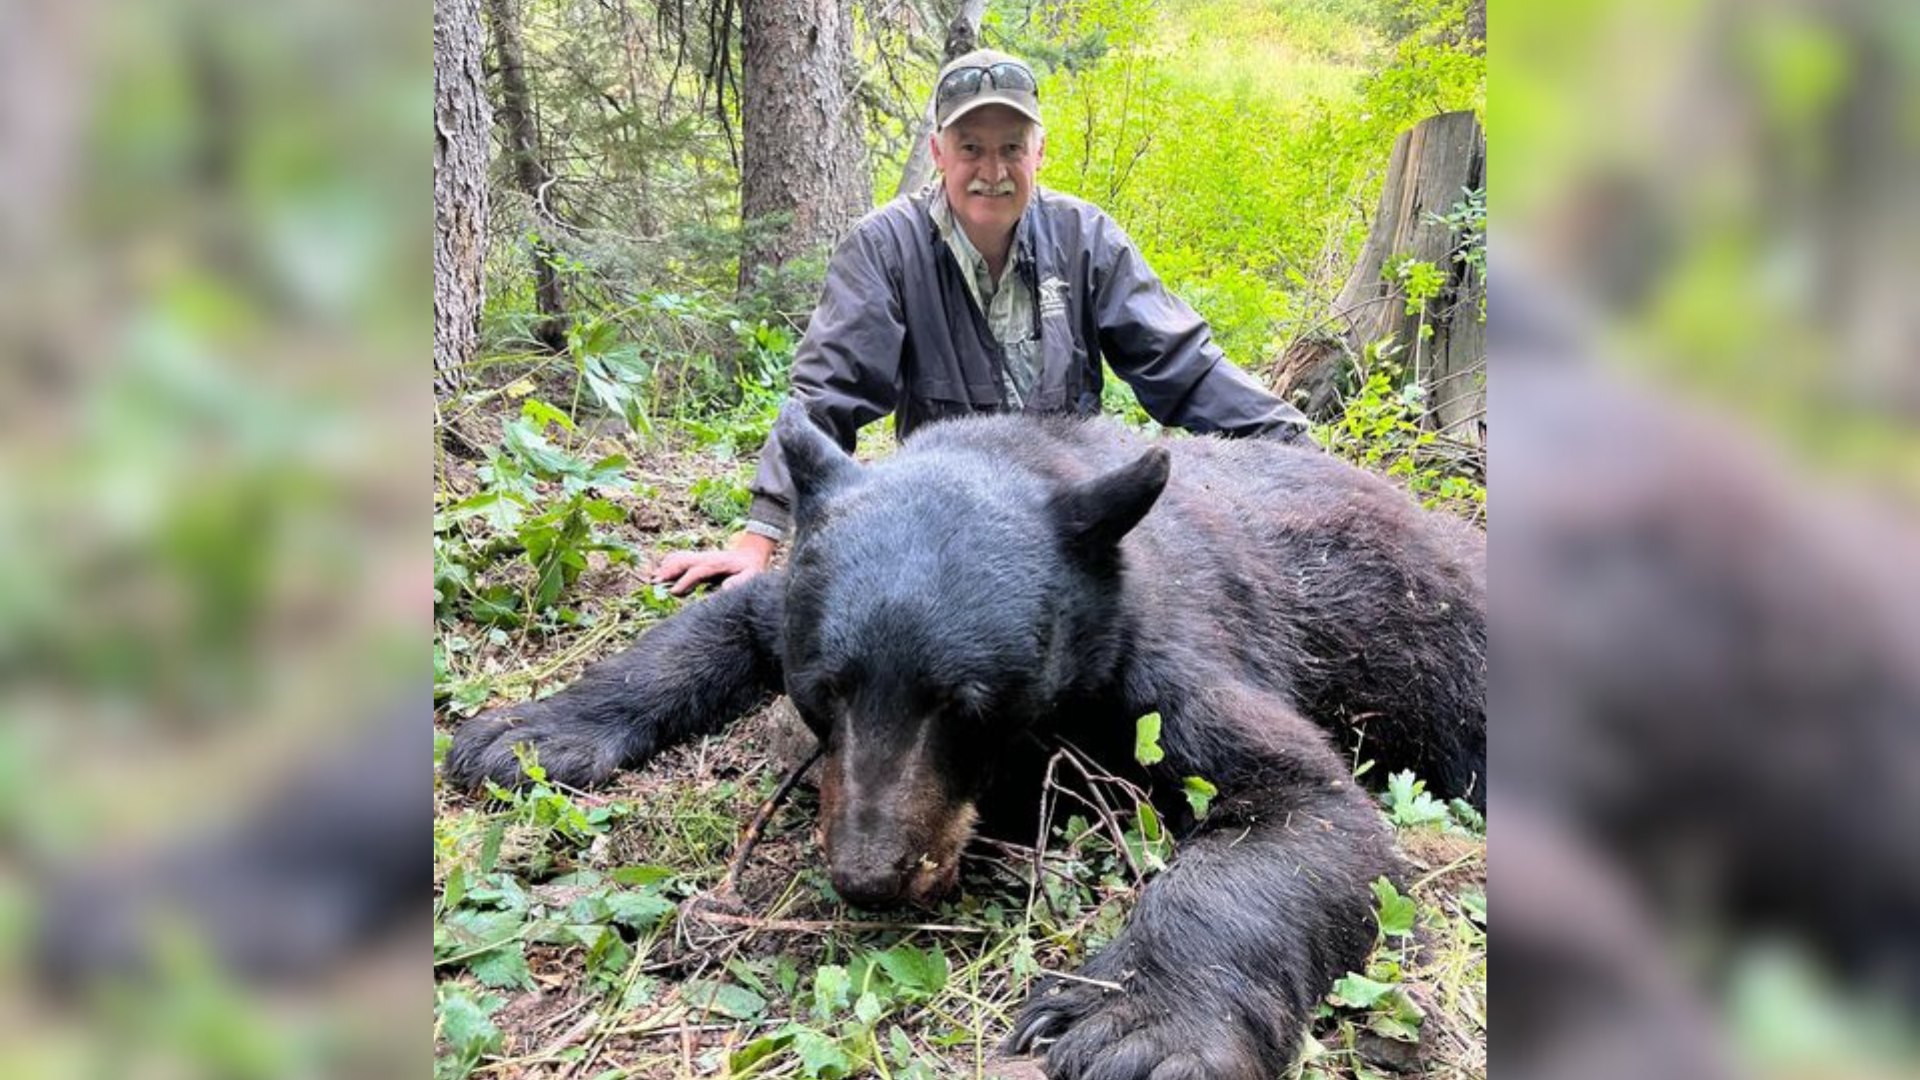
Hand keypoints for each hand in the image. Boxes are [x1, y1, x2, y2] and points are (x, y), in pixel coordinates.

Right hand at [651, 532, 775, 594]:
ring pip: (678, 558)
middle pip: (683, 561)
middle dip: (668, 572)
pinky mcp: (697, 558)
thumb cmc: (750, 569)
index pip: (697, 572)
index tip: (675, 592)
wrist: (750, 554)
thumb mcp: (751, 576)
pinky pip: (679, 557)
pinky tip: (660, 571)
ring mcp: (700, 557)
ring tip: (652, 579)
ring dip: (665, 567)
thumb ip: (739, 582)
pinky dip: (668, 562)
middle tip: (654, 584)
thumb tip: (724, 588)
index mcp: (716, 563)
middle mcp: (705, 558)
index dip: (685, 581)